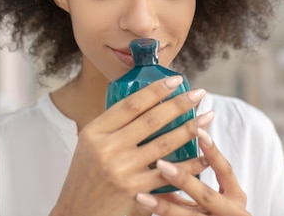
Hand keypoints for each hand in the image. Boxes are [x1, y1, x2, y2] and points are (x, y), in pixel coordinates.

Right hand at [50, 76, 212, 215]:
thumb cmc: (86, 177)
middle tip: (198, 93)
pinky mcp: (137, 192)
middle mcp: (108, 149)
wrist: (77, 212)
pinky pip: (171, 174)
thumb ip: (113, 126)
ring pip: (164, 144)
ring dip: (190, 128)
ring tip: (207, 117)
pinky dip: (191, 163)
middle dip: (179, 104)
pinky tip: (205, 154)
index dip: (156, 90)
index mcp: (95, 132)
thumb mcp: (89, 145)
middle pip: (151, 120)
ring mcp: (123, 171)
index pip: (131, 104)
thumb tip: (148, 101)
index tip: (176, 81)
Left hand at [134, 128, 250, 215]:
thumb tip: (170, 148)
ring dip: (163, 206)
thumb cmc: (217, 213)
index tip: (199, 131)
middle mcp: (229, 213)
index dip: (213, 152)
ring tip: (141, 196)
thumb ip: (198, 178)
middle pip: (206, 196)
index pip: (225, 171)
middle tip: (161, 164)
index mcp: (235, 197)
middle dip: (183, 179)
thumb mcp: (217, 197)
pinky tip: (143, 210)